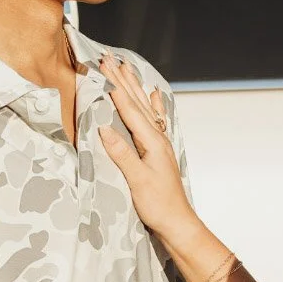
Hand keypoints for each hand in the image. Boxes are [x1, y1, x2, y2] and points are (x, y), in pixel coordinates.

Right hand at [98, 57, 193, 240]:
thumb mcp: (137, 181)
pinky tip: (153, 95)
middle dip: (123, 79)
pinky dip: (152, 105)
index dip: (117, 87)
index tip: (104, 67)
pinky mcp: (158, 152)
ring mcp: (160, 144)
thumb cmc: (158, 206)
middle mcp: (158, 138)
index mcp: (152, 142)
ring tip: (127, 67)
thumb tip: (104, 130)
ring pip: (145, 108)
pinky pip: (154, 120)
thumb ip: (122, 155)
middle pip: (137, 103)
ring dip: (134, 86)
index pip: (130, 109)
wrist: (177, 223)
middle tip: (110, 58)